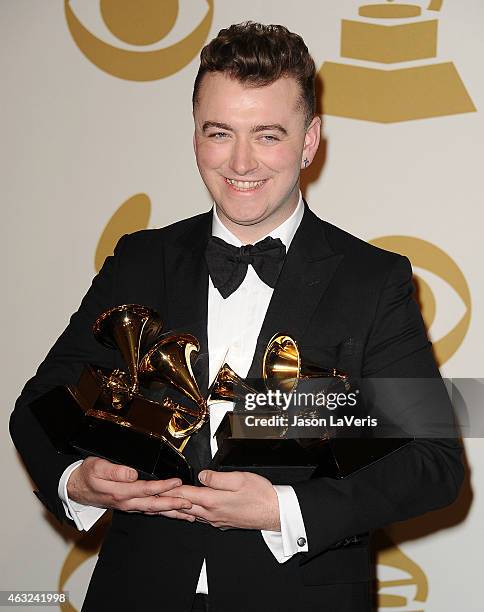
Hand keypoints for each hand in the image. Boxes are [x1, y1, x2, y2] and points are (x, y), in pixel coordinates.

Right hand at [66, 457, 193, 519]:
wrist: (76, 487)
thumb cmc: (87, 475)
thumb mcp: (97, 467)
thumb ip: (115, 471)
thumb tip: (132, 474)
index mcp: (120, 492)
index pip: (146, 490)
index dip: (162, 487)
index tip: (176, 483)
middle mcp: (126, 502)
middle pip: (154, 505)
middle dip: (174, 505)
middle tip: (190, 504)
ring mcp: (129, 506)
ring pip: (154, 510)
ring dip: (172, 512)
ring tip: (189, 513)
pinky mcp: (130, 505)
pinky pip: (150, 510)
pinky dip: (164, 512)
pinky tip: (174, 512)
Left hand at [161, 470, 280, 530]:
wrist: (275, 512)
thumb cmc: (261, 495)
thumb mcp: (239, 479)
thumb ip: (217, 477)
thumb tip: (202, 476)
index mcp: (213, 500)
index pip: (184, 494)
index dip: (168, 490)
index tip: (155, 488)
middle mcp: (211, 513)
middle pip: (182, 507)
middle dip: (164, 504)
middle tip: (147, 503)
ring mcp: (216, 520)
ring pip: (189, 515)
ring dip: (173, 510)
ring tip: (159, 509)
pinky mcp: (222, 522)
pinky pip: (200, 518)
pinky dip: (188, 514)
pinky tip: (185, 513)